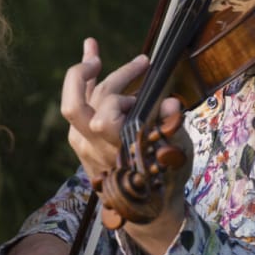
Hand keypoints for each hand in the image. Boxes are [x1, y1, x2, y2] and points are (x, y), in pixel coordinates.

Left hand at [60, 37, 189, 254]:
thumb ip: (172, 126)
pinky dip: (83, 82)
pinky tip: (91, 56)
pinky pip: (79, 105)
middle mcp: (93, 145)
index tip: (140, 98)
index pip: (103, 118)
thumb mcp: (177, 154)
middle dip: (105, 76)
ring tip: (93, 47)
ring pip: (77, 100)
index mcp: (116, 149)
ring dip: (88, 71)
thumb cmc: (165, 177)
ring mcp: (82, 141)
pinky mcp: (81, 138)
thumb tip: (171, 101)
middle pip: (79, 104)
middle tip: (137, 63)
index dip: (118, 102)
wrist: (144, 207)